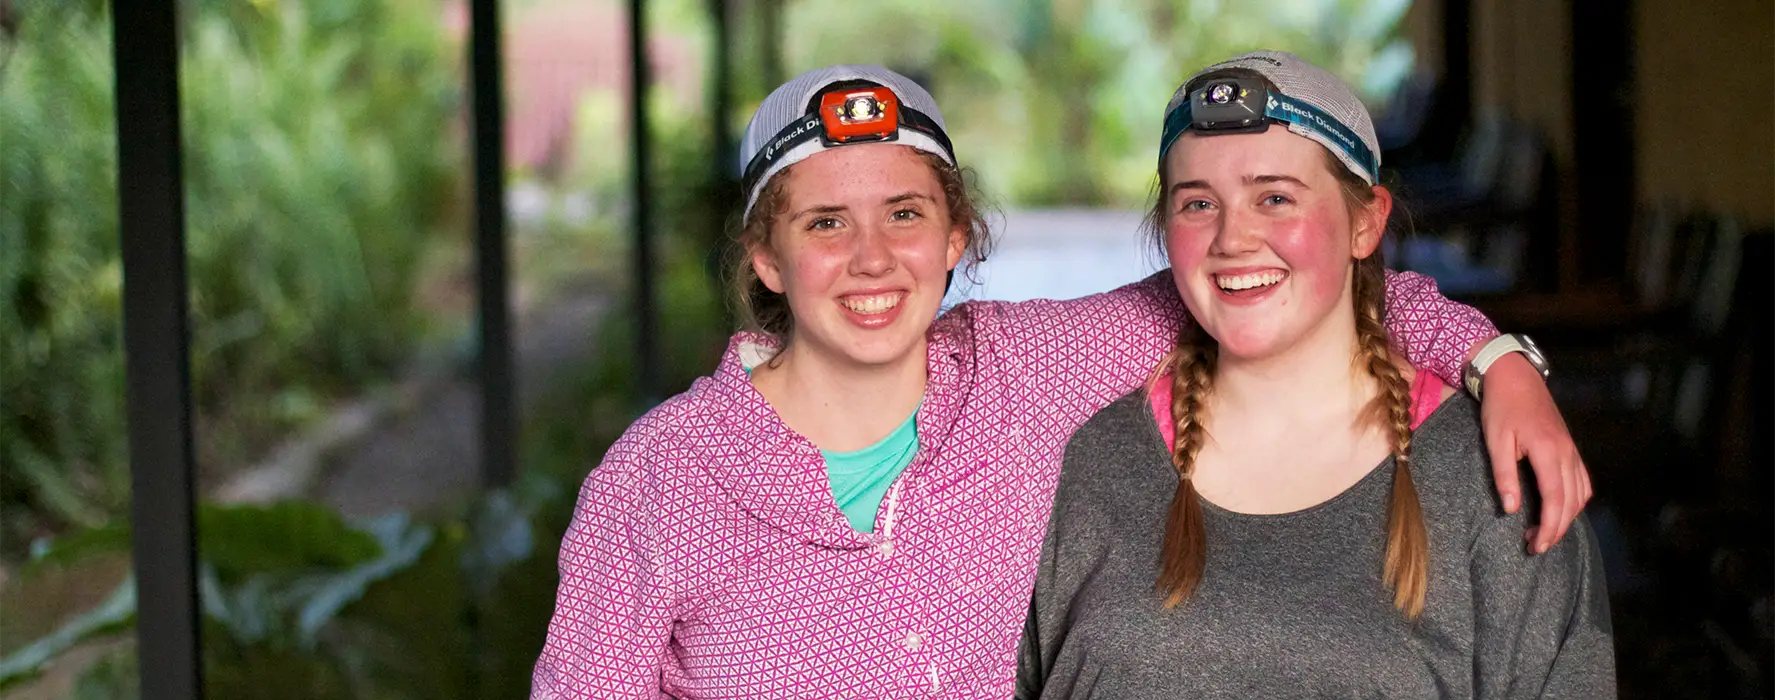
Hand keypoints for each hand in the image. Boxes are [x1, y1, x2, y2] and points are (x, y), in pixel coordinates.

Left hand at [1478, 353, 1592, 553]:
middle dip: (1557, 529)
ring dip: (1566, 517)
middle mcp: (1567, 453)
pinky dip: (1575, 500)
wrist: (1515, 376)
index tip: (1536, 546)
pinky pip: (1582, 481)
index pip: (1555, 499)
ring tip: (1544, 532)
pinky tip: (1561, 509)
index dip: (1548, 527)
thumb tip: (1511, 509)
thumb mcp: (1496, 441)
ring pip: (1581, 493)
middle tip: (1536, 546)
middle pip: (1571, 502)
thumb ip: (1504, 475)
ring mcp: (1572, 450)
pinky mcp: (1570, 448)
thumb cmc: (1501, 407)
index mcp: (1548, 451)